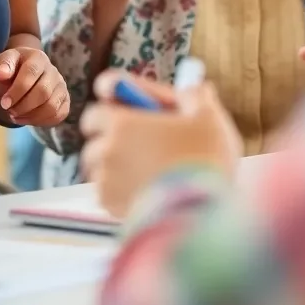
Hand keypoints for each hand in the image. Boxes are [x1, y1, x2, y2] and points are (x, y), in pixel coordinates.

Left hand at [0, 46, 68, 125]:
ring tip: (16, 115)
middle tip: (9, 110)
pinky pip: (57, 116)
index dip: (18, 90)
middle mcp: (53, 70)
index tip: (4, 103)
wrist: (14, 81)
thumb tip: (1, 74)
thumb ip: (1, 66)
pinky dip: (40, 121)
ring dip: (31, 116)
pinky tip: (26, 118)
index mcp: (37, 57)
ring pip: (52, 106)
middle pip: (44, 92)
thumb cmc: (6, 73)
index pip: (32, 72)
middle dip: (23, 106)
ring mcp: (61, 86)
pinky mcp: (64, 101)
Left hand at [80, 71, 241, 218]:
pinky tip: (146, 193)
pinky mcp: (113, 208)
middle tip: (139, 145)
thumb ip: (195, 97)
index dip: (111, 112)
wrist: (204, 214)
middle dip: (111, 140)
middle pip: (96, 140)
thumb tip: (195, 90)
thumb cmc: (205, 159)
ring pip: (100, 169)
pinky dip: (120, 194)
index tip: (127, 112)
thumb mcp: (208, 116)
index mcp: (121, 122)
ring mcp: (107, 180)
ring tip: (146, 172)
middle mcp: (107, 149)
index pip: (96, 109)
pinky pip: (107, 196)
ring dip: (116, 168)